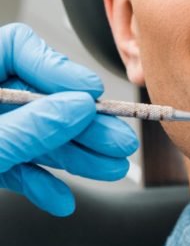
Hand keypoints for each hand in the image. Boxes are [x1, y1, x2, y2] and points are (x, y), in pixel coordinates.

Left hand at [0, 23, 138, 215]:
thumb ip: (28, 127)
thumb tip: (78, 107)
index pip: (19, 47)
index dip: (59, 68)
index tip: (90, 93)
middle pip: (39, 98)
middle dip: (82, 124)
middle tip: (118, 140)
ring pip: (35, 135)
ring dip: (74, 155)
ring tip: (109, 168)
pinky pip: (15, 166)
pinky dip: (40, 183)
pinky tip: (61, 198)